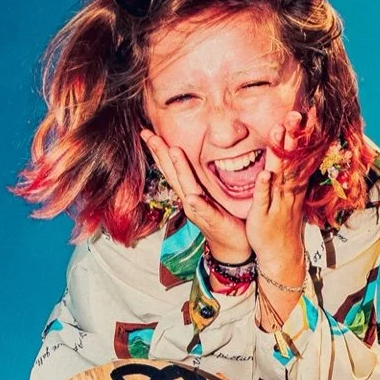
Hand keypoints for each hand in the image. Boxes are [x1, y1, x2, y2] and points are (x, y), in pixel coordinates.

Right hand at [140, 130, 250, 263]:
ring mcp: (199, 211)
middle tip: (149, 134)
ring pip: (186, 187)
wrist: (232, 247)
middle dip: (160, 153)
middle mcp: (189, 200)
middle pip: (172, 174)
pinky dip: (197, 204)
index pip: (171, 168)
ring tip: (172, 151)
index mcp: (189, 192)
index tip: (147, 132)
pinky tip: (191, 197)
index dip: (159, 151)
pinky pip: (204, 211)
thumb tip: (198, 159)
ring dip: (178, 169)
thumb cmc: (223, 219)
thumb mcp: (209, 194)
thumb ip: (202, 179)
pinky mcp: (213, 221)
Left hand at [246, 108, 312, 285]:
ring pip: (280, 174)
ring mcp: (277, 202)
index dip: (305, 134)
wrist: (281, 255)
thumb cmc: (283, 222)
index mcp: (293, 184)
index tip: (309, 112)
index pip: (300, 154)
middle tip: (296, 113)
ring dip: (280, 154)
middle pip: (292, 159)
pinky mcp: (263, 216)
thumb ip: (292, 173)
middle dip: (294, 136)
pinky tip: (264, 172)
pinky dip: (264, 186)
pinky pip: (263, 199)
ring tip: (278, 132)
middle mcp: (288, 190)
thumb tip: (296, 151)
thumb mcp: (291, 195)